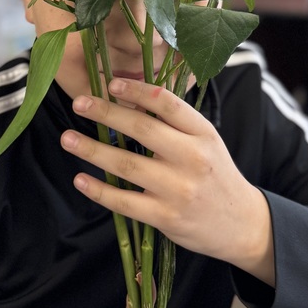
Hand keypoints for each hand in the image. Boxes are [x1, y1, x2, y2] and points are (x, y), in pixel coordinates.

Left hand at [61, 78, 274, 283]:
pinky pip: (125, 202)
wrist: (240, 223)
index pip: (167, 103)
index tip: (110, 84)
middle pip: (142, 130)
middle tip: (79, 103)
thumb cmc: (214, 174)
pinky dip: (99, 190)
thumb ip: (173, 122)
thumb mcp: (204, 141)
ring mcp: (178, 190)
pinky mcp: (166, 217)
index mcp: (202, 133)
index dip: (136, 91)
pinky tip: (81, 179)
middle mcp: (192, 158)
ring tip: (67, 139)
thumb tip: (129, 98)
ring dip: (92, 150)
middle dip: (106, 114)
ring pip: (127, 165)